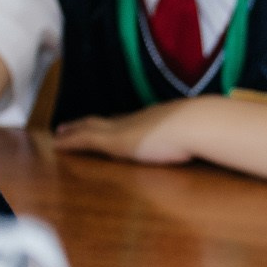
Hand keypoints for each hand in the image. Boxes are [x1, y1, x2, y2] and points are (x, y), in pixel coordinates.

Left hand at [52, 103, 196, 164]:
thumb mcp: (194, 135)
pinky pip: (85, 139)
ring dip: (75, 130)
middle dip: (87, 124)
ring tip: (60, 134)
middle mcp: (135, 120)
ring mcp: (123, 129)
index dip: (112, 123)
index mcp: (153, 120)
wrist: (195, 124)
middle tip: (69, 126)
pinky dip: (71, 142)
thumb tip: (208, 140)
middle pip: (104, 121)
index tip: (103, 124)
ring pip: (90, 127)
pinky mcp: (113, 140)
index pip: (127, 121)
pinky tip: (57, 145)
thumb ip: (194, 137)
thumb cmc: (201, 132)